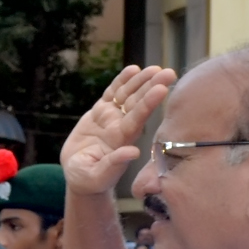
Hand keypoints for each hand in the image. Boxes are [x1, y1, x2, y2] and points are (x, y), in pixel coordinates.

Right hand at [61, 65, 178, 195]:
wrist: (80, 175)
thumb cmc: (89, 180)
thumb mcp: (97, 176)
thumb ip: (113, 164)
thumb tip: (133, 152)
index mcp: (121, 140)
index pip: (137, 118)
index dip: (148, 103)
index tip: (162, 89)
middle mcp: (120, 126)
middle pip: (137, 103)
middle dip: (151, 87)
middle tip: (168, 72)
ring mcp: (111, 118)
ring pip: (127, 95)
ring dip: (139, 81)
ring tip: (153, 68)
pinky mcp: (100, 113)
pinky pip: (112, 94)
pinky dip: (121, 82)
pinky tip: (132, 70)